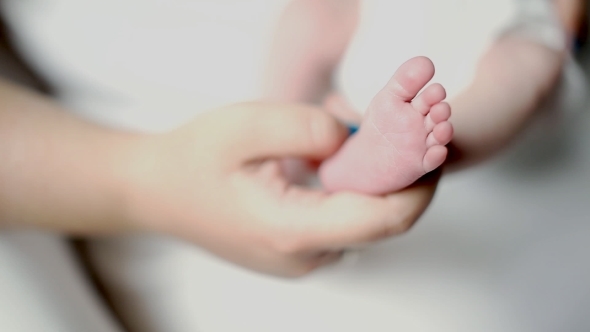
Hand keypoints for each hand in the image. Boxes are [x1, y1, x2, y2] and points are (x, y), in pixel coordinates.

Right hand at [125, 102, 438, 276]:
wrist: (155, 193)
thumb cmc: (192, 160)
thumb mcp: (244, 125)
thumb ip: (305, 127)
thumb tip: (353, 136)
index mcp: (292, 231)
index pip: (386, 219)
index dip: (421, 184)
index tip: (434, 145)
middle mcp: (304, 256)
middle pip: (381, 219)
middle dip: (396, 168)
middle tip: (387, 120)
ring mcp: (302, 258)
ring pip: (363, 217)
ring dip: (369, 171)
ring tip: (343, 125)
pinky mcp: (298, 249)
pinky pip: (342, 218)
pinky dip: (349, 182)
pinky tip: (328, 150)